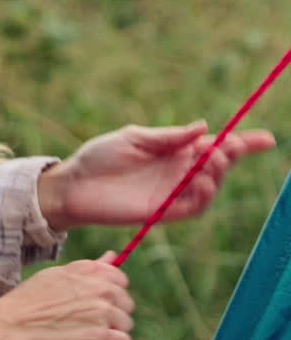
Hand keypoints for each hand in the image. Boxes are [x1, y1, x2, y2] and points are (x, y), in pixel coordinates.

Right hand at [0, 253, 132, 339]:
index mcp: (89, 269)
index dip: (108, 295)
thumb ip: (89, 268)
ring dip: (109, 332)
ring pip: (125, 324)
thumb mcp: (57, 275)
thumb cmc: (25, 303)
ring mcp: (102, 312)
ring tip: (80, 335)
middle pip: (126, 304)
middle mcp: (100, 287)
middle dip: (111, 315)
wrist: (5, 326)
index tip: (90, 304)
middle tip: (82, 323)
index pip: (120, 280)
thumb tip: (112, 255)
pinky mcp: (101, 337)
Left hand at [38, 122, 275, 228]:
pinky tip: (200, 182)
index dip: (243, 143)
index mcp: (174, 150)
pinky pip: (192, 208)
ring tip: (209, 162)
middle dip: (230, 156)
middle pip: (218, 166)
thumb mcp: (133, 137)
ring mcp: (172, 193)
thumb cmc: (99, 157)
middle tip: (225, 148)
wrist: (73, 184)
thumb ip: (168, 136)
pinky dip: (203, 196)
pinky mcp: (162, 212)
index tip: (266, 139)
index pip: (215, 146)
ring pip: (210, 188)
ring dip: (217, 175)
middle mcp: (178, 172)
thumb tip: (203, 127)